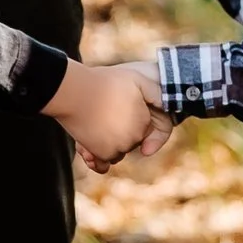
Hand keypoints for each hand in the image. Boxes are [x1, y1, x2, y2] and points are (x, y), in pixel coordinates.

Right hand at [47, 58, 170, 168]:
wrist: (73, 91)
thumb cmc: (104, 83)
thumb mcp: (136, 80)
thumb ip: (156, 93)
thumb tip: (169, 105)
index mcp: (142, 122)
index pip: (143, 127)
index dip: (132, 115)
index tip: (119, 105)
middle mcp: (132, 138)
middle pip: (131, 141)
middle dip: (122, 130)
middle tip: (107, 112)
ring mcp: (116, 148)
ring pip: (117, 151)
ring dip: (110, 142)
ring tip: (97, 122)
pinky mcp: (99, 154)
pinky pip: (103, 162)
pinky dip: (99, 157)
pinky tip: (91, 145)